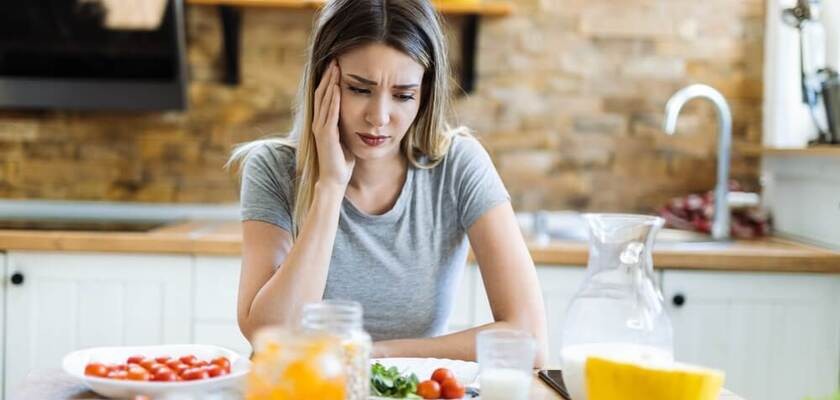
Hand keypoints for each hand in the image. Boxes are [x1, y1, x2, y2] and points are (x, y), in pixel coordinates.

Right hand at [312, 60, 354, 186]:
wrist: (334, 179)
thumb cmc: (342, 160)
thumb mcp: (345, 137)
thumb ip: (345, 124)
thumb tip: (357, 112)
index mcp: (322, 122)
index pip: (324, 96)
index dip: (329, 80)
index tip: (337, 65)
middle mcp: (318, 122)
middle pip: (321, 93)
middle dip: (328, 76)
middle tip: (335, 59)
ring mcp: (320, 128)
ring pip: (324, 100)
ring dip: (330, 83)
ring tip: (336, 67)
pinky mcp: (325, 135)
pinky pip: (329, 114)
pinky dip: (332, 100)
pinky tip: (337, 88)